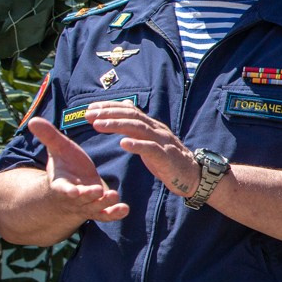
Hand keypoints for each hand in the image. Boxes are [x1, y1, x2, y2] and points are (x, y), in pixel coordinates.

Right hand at [24, 117, 129, 222]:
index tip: (73, 191)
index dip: (67, 190)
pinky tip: (125, 209)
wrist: (73, 184)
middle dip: (89, 196)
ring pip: (95, 208)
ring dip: (104, 204)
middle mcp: (74, 198)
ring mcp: (87, 205)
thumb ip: (49, 136)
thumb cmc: (66, 164)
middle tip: (98, 191)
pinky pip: (107, 214)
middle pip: (81, 199)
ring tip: (114, 196)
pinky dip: (115, 213)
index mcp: (61, 184)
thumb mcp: (58, 149)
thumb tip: (33, 120)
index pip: (62, 189)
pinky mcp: (99, 208)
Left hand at [83, 102, 203, 198]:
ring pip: (138, 128)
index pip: (129, 110)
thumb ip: (138, 123)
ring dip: (116, 125)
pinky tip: (123, 143)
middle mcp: (157, 130)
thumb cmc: (169, 159)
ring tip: (98, 125)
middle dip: (108, 114)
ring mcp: (162, 142)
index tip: (90, 108)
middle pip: (131, 116)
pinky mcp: (166, 157)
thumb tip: (125, 104)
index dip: (109, 107)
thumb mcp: (152, 138)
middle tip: (88, 115)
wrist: (193, 176)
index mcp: (152, 126)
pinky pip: (151, 149)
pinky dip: (137, 145)